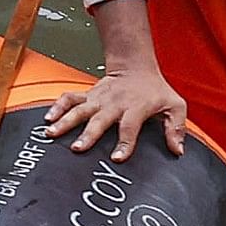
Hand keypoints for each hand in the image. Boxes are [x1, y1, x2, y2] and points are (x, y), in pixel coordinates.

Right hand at [43, 62, 188, 158]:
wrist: (136, 67)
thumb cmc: (156, 91)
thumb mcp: (175, 105)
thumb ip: (176, 128)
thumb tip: (177, 150)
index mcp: (136, 107)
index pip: (130, 126)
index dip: (124, 142)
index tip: (117, 158)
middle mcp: (115, 103)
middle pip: (100, 119)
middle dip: (88, 134)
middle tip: (77, 148)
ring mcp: (99, 98)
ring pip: (79, 108)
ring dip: (65, 121)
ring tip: (51, 134)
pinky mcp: (88, 94)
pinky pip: (70, 98)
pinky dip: (57, 106)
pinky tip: (47, 119)